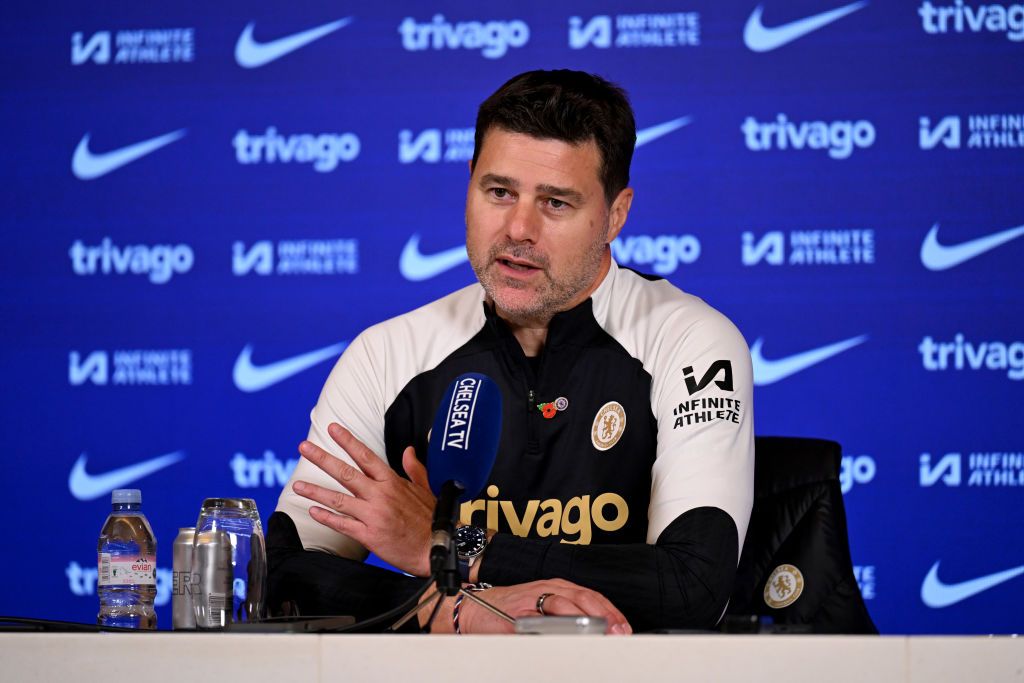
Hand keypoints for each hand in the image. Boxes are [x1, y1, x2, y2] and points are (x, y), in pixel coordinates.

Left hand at [291, 423, 435, 575]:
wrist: (436, 547)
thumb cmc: (431, 518)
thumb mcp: (425, 488)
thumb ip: (414, 468)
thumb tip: (408, 450)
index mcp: (392, 482)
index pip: (365, 456)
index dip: (348, 441)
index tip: (333, 428)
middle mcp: (380, 495)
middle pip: (346, 473)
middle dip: (323, 458)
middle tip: (305, 447)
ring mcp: (373, 515)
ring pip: (338, 499)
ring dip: (315, 491)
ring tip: (297, 485)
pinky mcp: (369, 535)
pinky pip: (342, 524)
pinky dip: (326, 517)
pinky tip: (312, 511)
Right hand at [462, 579, 631, 634]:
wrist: (475, 610)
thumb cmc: (511, 610)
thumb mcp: (543, 607)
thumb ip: (567, 615)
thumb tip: (599, 633)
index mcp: (557, 587)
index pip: (592, 596)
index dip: (611, 611)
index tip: (624, 628)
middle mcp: (547, 588)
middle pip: (583, 598)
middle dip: (604, 616)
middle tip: (616, 632)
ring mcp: (532, 599)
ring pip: (564, 604)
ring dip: (584, 619)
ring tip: (598, 633)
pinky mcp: (518, 613)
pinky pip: (539, 619)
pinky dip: (554, 626)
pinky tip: (566, 636)